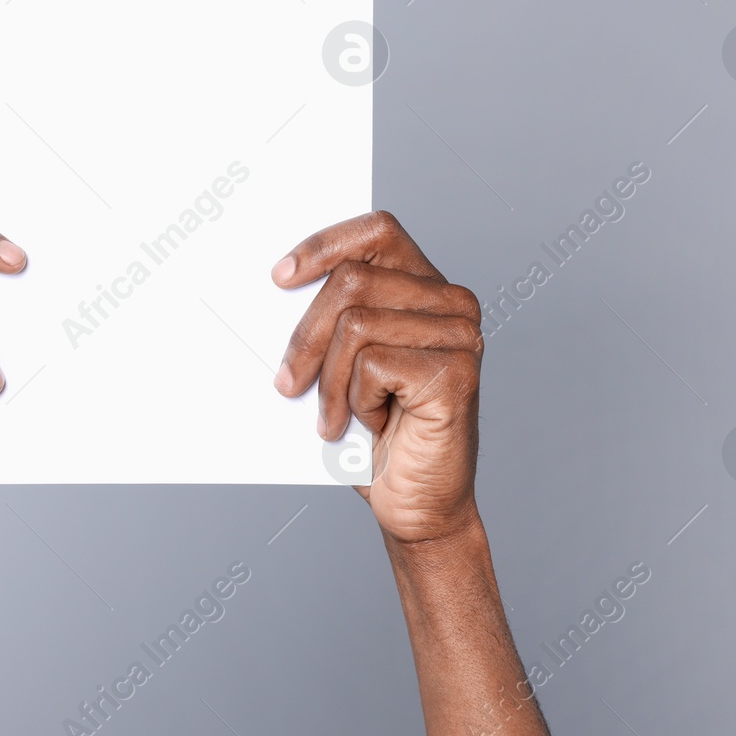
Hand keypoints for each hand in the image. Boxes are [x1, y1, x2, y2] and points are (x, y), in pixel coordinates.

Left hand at [272, 211, 483, 544]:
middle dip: (305, 336)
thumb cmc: (374, 434)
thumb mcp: (342, 363)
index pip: (378, 230)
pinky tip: (371, 425)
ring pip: (355, 323)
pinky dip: (354, 401)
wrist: (415, 505)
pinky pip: (371, 363)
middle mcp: (452, 303)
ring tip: (334, 417)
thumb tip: (275, 285)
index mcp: (427, 287)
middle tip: (287, 384)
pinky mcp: (455, 372)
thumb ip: (330, 318)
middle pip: (353, 280)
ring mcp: (460, 336)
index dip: (324, 244)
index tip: (279, 277)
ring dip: (329, 381)